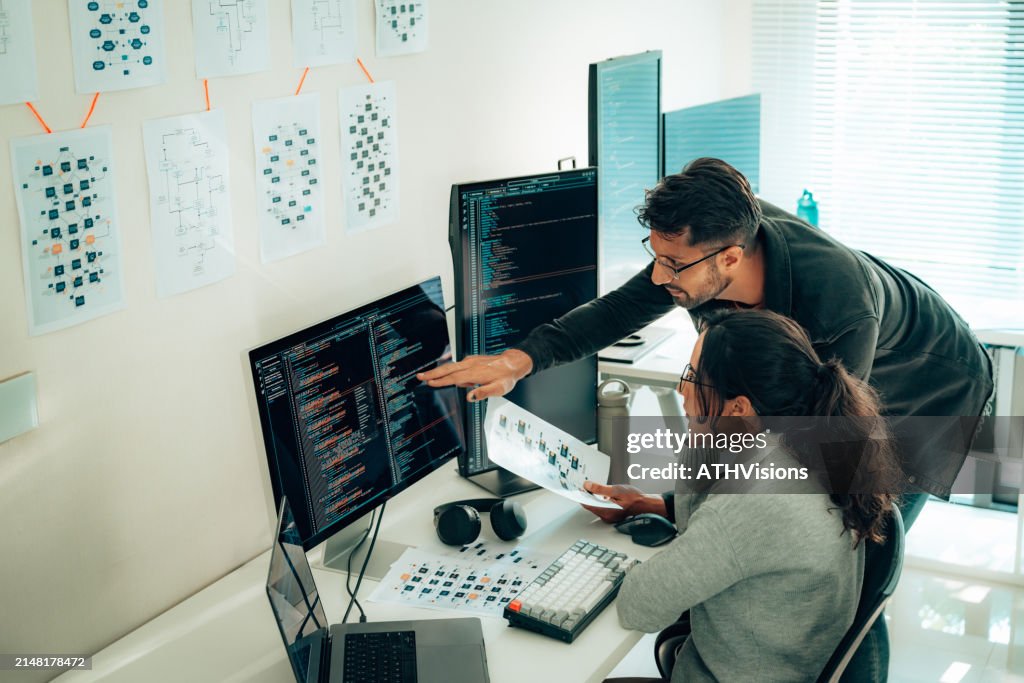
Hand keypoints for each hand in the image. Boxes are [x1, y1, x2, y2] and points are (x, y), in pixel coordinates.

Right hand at [416, 349, 532, 401]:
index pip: (455, 378)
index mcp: (476, 373)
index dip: (442, 381)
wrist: (512, 362)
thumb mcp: (499, 389)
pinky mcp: (471, 360)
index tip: (430, 383)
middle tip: (420, 376)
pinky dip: (447, 369)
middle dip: (433, 373)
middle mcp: (471, 365)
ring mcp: (470, 361)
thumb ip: (484, 393)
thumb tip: (470, 397)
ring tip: (426, 375)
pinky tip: (445, 374)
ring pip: (450, 366)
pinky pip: (456, 365)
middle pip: (448, 369)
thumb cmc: (506, 377)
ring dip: (437, 370)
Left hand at [581, 481, 666, 522]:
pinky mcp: (612, 515)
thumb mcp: (616, 490)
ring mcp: (609, 517)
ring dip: (593, 497)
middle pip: (590, 505)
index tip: (578, 488)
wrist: (647, 505)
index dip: (581, 495)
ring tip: (593, 488)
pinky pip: (601, 507)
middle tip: (585, 485)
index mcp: (607, 511)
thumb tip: (587, 486)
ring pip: (595, 506)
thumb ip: (600, 488)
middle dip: (587, 495)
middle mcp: (607, 516)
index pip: (587, 504)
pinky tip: (602, 494)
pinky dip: (599, 500)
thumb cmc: (635, 498)